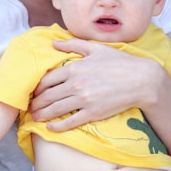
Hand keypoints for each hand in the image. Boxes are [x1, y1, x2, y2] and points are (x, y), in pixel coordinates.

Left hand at [29, 38, 159, 130]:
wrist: (141, 80)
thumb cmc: (120, 62)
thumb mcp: (96, 48)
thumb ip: (73, 45)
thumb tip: (54, 43)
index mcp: (75, 68)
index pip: (47, 79)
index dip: (36, 87)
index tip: (32, 91)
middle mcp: (76, 84)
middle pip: (48, 95)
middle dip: (36, 102)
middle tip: (28, 107)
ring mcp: (84, 100)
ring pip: (55, 109)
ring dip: (42, 114)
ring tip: (34, 117)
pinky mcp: (93, 113)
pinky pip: (70, 122)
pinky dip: (57, 126)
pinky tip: (50, 127)